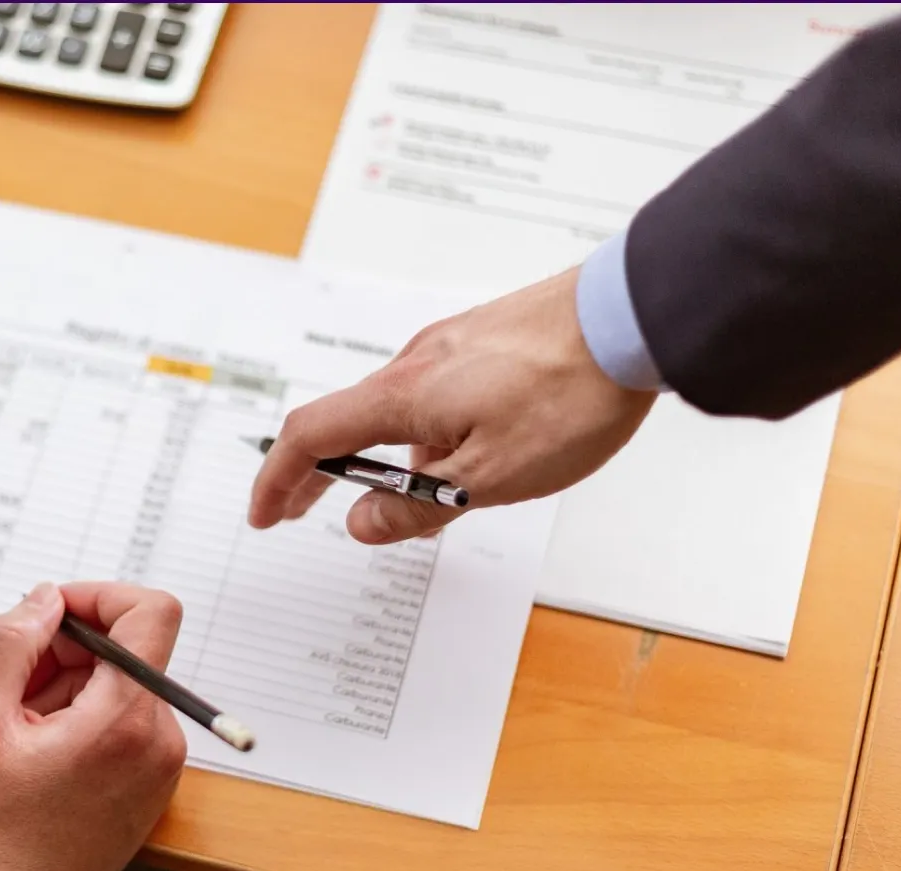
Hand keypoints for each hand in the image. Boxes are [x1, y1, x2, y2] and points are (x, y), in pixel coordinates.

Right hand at [0, 582, 187, 870]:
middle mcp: (159, 739)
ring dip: (69, 687)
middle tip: (12, 688)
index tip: (53, 614)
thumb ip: (7, 642)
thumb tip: (43, 599)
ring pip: (121, 684)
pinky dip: (83, 718)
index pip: (152, 612)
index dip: (99, 596)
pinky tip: (41, 752)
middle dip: (66, 650)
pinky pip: (124, 720)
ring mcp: (162, 764)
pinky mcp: (153, 782)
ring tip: (22, 732)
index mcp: (124, 720)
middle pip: (126, 649)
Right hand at [247, 267, 655, 543]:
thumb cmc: (570, 392)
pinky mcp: (486, 341)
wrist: (636, 316)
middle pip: (346, 421)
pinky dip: (426, 432)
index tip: (264, 515)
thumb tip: (361, 524)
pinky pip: (435, 393)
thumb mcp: (489, 478)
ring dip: (388, 457)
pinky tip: (473, 454)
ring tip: (426, 502)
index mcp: (402, 397)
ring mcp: (452, 346)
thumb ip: (417, 506)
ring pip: (398, 410)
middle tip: (300, 509)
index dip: (278, 481)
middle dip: (317, 471)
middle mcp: (416, 363)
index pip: (310, 438)